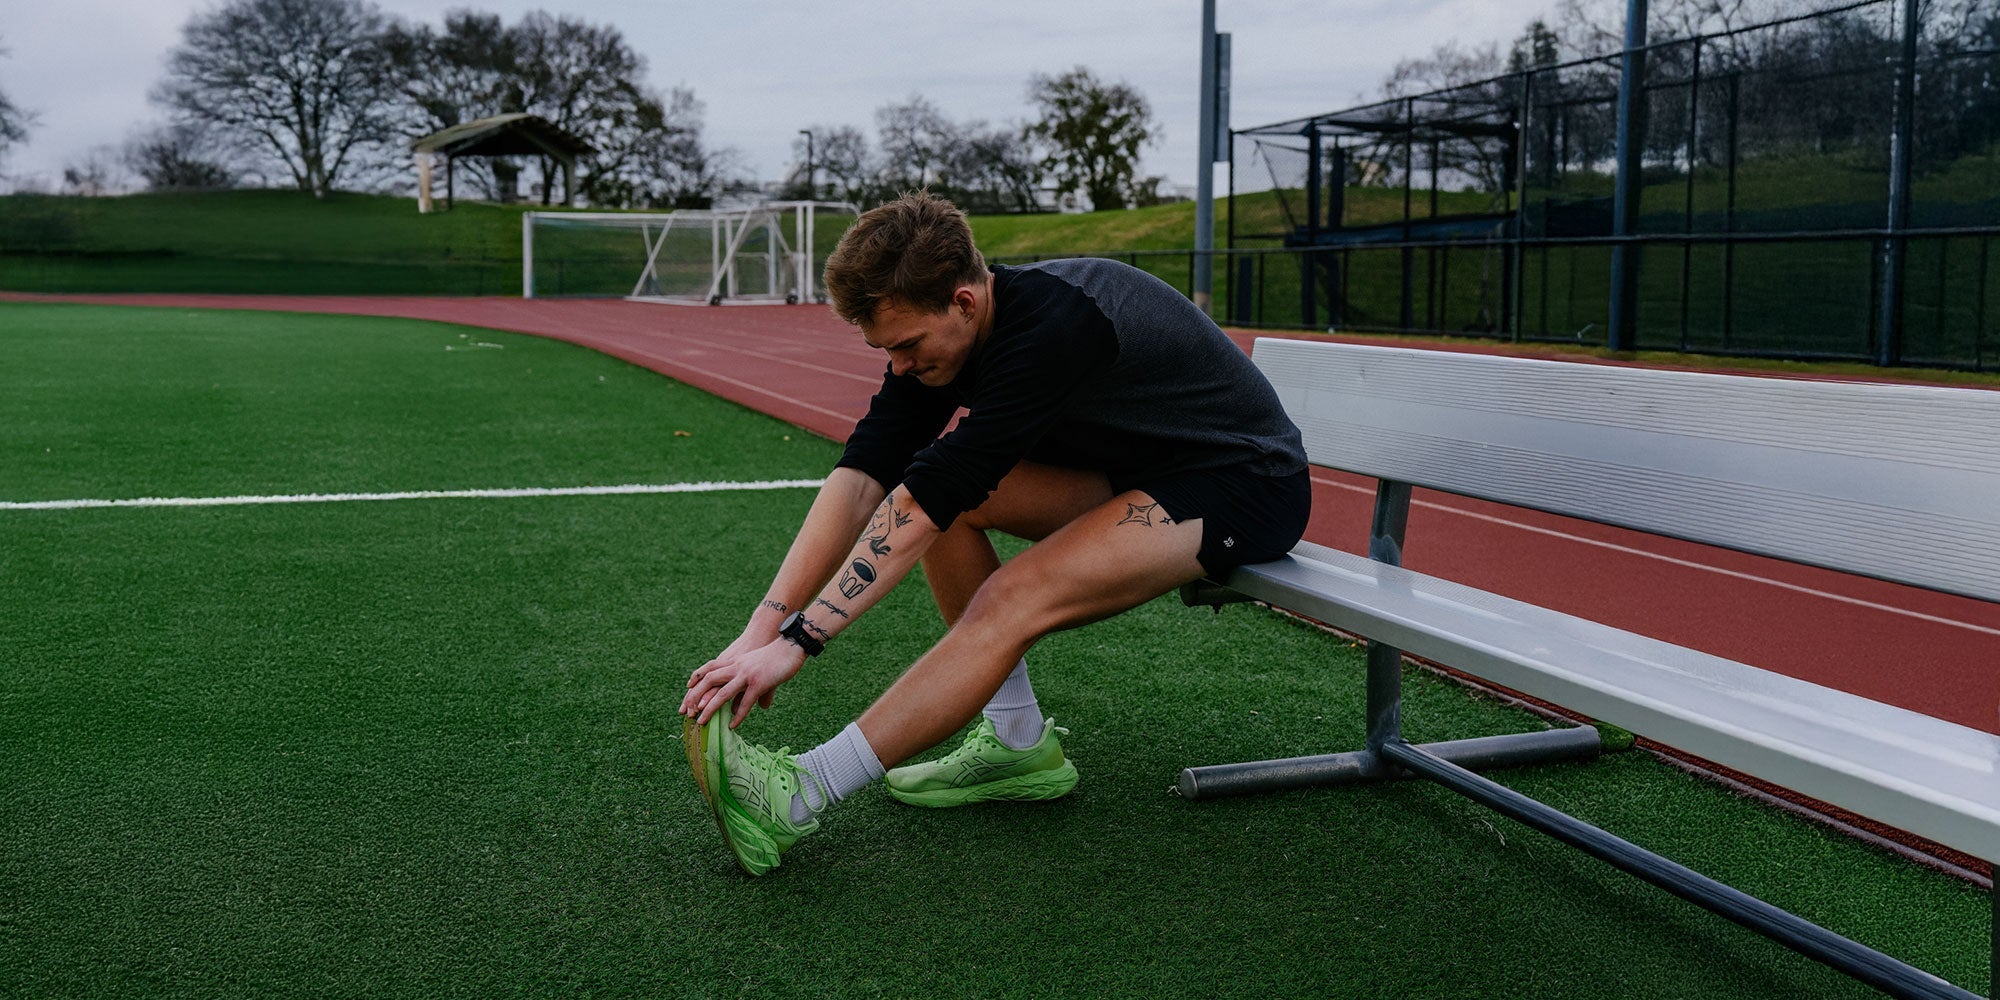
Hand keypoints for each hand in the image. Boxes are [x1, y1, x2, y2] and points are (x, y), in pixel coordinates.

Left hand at [680, 638, 807, 727]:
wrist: (791, 645)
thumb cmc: (776, 656)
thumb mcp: (758, 667)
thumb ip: (754, 686)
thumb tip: (758, 705)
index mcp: (734, 661)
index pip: (708, 668)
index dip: (696, 679)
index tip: (687, 691)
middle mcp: (736, 667)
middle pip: (709, 680)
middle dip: (695, 696)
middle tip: (688, 712)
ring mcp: (747, 675)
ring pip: (723, 693)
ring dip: (710, 708)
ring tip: (702, 722)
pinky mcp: (759, 683)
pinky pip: (745, 702)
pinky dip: (738, 715)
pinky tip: (733, 726)